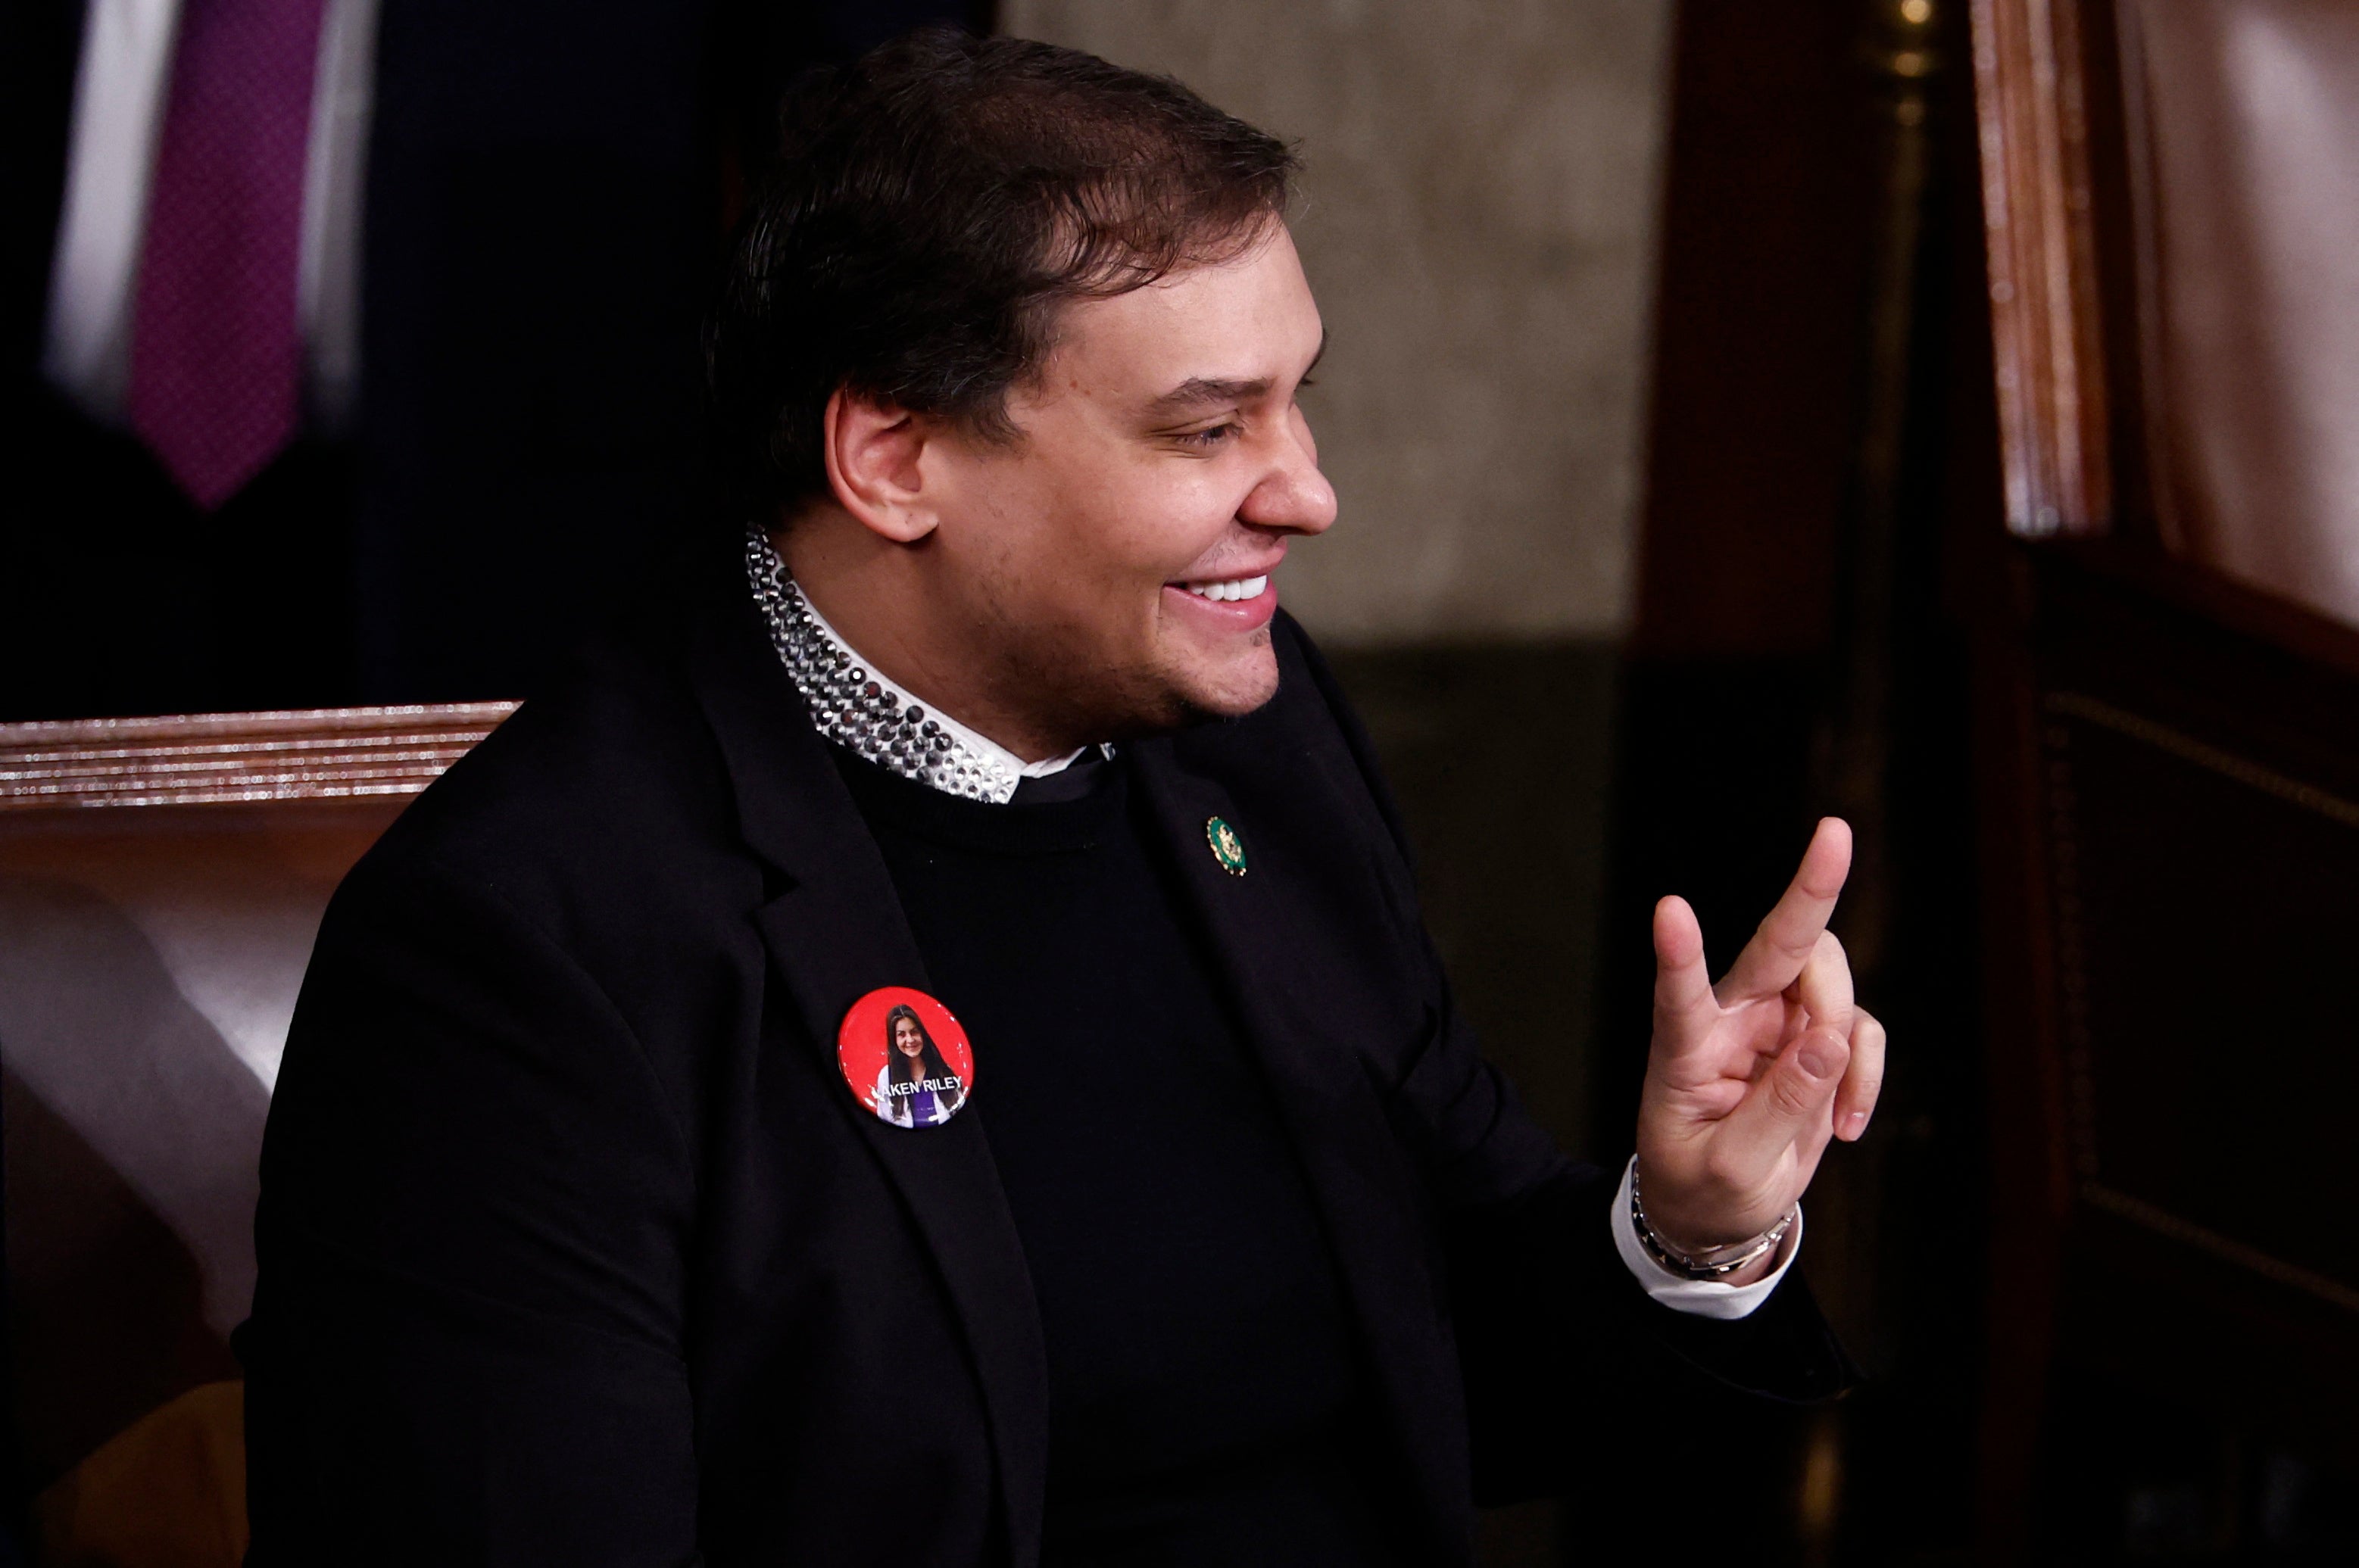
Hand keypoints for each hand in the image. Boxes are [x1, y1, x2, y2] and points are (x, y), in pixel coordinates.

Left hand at [1634, 817, 1885, 1272]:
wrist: (1719, 1212)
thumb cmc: (1704, 1187)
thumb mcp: (1733, 1171)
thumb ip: (1779, 1108)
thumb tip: (1831, 1040)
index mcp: (1683, 1048)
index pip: (1677, 995)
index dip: (1678, 954)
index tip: (1669, 908)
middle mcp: (1730, 1018)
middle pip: (1775, 945)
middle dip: (1809, 891)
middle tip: (1836, 833)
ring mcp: (1776, 1023)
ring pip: (1831, 980)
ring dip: (1848, 1038)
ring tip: (1838, 1117)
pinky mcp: (1815, 1041)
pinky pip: (1861, 1031)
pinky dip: (1867, 1073)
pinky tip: (1849, 1125)